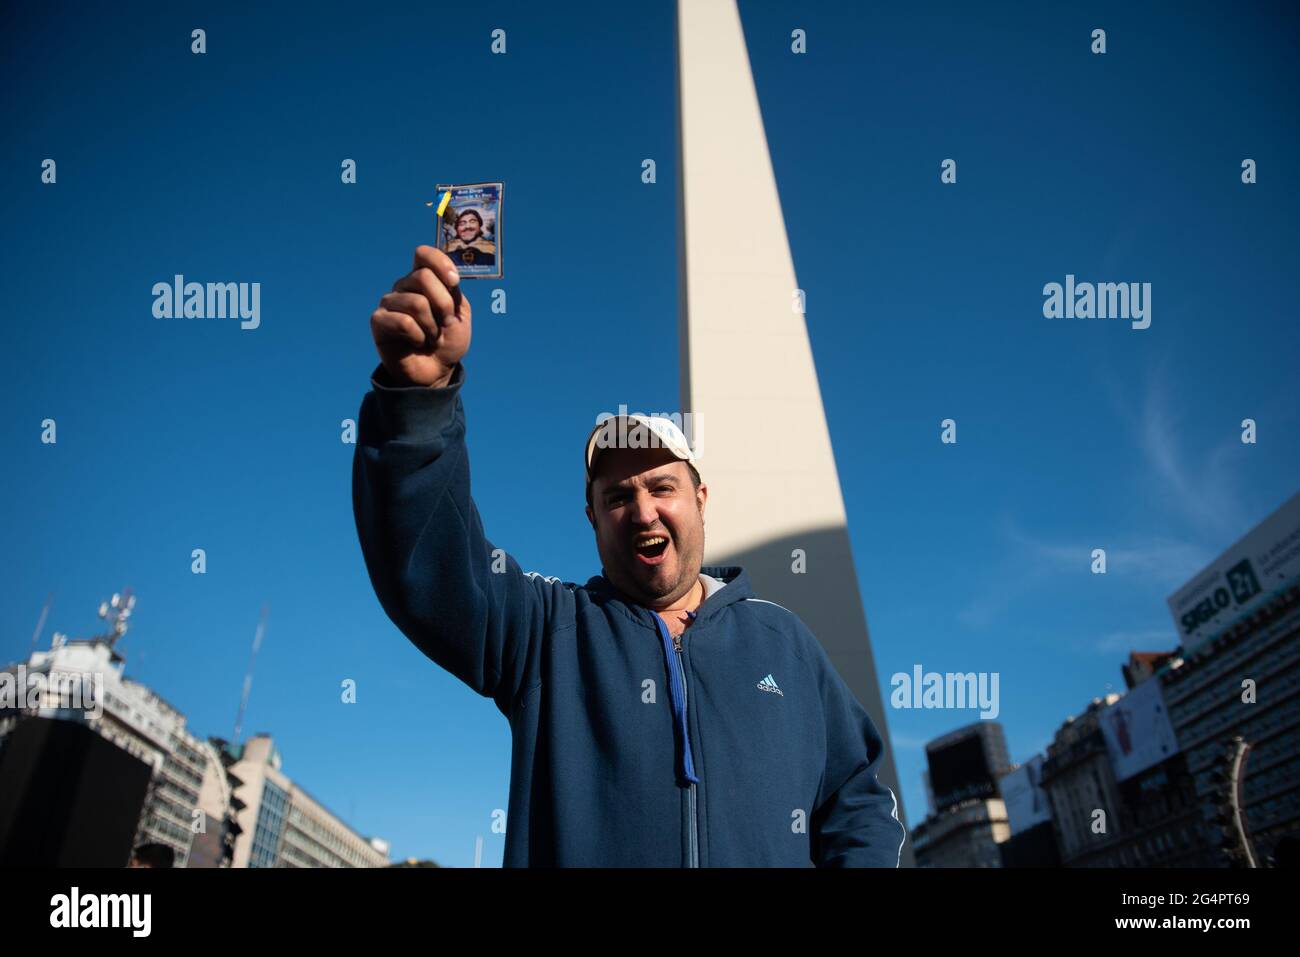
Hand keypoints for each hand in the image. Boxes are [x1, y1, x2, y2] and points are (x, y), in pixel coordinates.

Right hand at [370, 245, 470, 387]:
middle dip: (443, 305)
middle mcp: (404, 286)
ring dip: (432, 326)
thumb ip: (453, 291)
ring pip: (416, 302)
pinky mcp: (379, 320)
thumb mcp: (460, 313)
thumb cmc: (448, 340)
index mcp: (423, 279)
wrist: (436, 370)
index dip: (440, 263)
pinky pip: (404, 322)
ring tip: (431, 337)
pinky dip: (418, 336)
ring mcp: (389, 302)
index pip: (424, 254)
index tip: (455, 282)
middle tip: (445, 323)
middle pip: (423, 277)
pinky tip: (417, 342)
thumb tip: (449, 276)